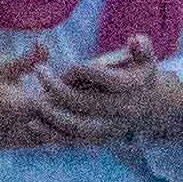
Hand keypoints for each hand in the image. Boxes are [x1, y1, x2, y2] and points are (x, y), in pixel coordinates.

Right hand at [0, 41, 73, 161]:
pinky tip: (61, 115)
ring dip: (71, 119)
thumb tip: (46, 43)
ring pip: (63, 133)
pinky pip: (53, 140)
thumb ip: (27, 59)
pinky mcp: (27, 146)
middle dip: (77, 104)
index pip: (66, 98)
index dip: (76, 87)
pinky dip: (61, 128)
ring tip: (73, 103)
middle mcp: (33, 126)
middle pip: (69, 118)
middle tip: (83, 91)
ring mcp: (30, 140)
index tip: (78, 77)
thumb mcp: (0, 69)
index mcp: (28, 106)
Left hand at [29, 40, 182, 147]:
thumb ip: (142, 47)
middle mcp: (119, 111)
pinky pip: (71, 142)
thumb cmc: (140, 75)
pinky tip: (33, 123)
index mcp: (130, 88)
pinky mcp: (96, 141)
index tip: (71, 65)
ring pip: (75, 126)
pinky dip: (51, 134)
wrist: (149, 109)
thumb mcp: (146, 58)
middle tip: (38, 71)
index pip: (101, 76)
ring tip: (33, 100)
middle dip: (57, 87)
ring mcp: (108, 128)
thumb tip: (135, 40)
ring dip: (50, 114)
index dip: (82, 69)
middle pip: (83, 102)